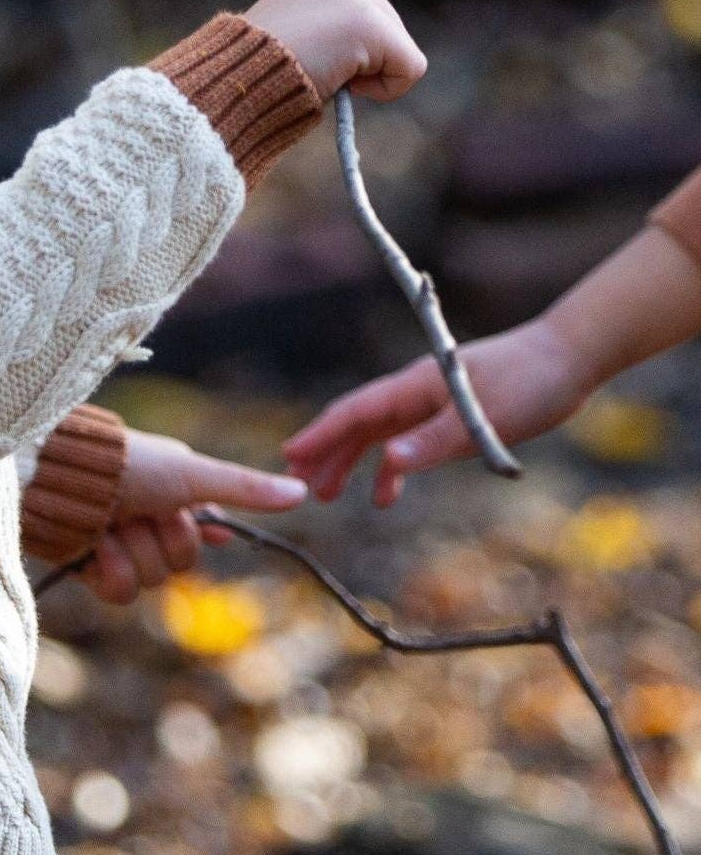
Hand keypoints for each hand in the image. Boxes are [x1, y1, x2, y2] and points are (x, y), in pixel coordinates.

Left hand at [78, 432, 307, 606]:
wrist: (59, 478)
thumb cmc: (127, 465)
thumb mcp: (190, 474)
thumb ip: (243, 487)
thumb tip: (303, 491)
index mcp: (168, 496)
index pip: (202, 537)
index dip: (200, 535)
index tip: (194, 523)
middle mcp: (144, 522)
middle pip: (180, 563)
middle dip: (160, 538)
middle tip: (139, 510)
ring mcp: (116, 546)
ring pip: (150, 581)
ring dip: (131, 551)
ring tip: (109, 523)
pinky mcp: (87, 568)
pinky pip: (120, 593)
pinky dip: (108, 568)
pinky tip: (93, 545)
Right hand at [241, 0, 427, 104]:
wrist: (242, 74)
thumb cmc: (260, 62)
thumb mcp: (296, 28)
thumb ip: (329, 24)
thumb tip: (358, 51)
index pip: (367, 15)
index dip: (346, 46)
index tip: (309, 51)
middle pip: (389, 30)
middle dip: (361, 58)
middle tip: (316, 64)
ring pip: (399, 50)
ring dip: (367, 73)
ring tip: (325, 68)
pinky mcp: (374, 26)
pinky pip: (410, 68)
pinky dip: (385, 89)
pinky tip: (344, 81)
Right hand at [281, 315, 596, 505]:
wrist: (566, 359)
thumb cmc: (527, 382)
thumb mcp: (481, 418)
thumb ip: (433, 441)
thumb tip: (388, 464)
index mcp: (413, 387)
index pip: (355, 411)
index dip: (321, 434)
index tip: (289, 456)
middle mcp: (413, 394)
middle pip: (357, 424)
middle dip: (324, 452)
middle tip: (295, 484)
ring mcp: (429, 404)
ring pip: (377, 435)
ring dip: (350, 462)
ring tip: (326, 494)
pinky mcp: (449, 416)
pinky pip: (407, 444)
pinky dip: (391, 469)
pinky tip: (386, 495)